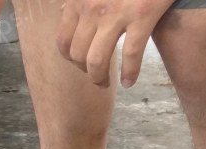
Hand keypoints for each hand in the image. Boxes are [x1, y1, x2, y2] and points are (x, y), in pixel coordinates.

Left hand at [57, 0, 175, 87]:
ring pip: (97, 60)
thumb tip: (66, 13)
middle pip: (78, 55)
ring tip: (107, 84)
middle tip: (97, 79)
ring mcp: (116, 13)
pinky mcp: (142, 15)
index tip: (81, 65)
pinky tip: (130, 81)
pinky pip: (131, 54)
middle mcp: (92, 8)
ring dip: (100, 78)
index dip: (70, 59)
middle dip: (85, 73)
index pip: (63, 41)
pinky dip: (130, 72)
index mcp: (80, 1)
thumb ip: (82, 0)